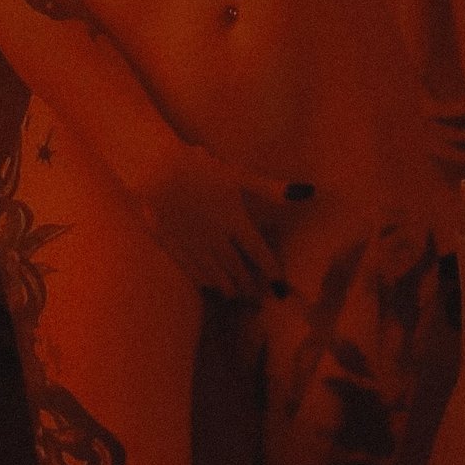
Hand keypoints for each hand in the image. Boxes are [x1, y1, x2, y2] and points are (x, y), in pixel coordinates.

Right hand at [121, 139, 295, 300]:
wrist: (155, 171)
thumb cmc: (200, 168)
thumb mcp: (238, 174)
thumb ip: (271, 188)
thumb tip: (308, 192)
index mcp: (236, 222)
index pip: (259, 252)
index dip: (271, 268)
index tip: (279, 283)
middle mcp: (218, 240)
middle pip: (237, 267)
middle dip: (248, 283)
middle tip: (256, 296)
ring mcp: (195, 246)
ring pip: (216, 273)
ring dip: (228, 286)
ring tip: (235, 295)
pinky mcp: (175, 247)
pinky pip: (193, 270)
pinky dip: (204, 280)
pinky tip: (208, 284)